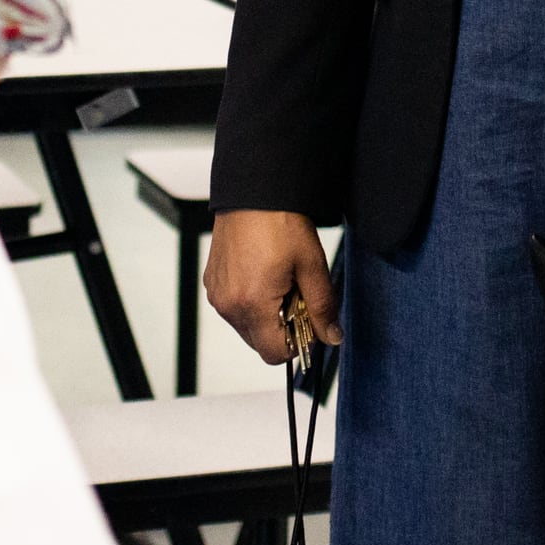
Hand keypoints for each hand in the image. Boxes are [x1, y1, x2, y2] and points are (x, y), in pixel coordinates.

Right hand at [205, 209, 337, 362]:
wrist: (253, 191)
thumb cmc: (280, 222)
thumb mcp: (312, 265)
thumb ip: (322, 307)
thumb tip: (331, 337)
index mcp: (252, 304)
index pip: (276, 353)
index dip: (299, 342)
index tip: (309, 318)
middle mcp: (228, 305)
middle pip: (261, 343)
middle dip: (283, 328)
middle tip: (296, 294)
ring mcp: (217, 294)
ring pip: (248, 327)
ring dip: (268, 315)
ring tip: (280, 281)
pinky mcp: (212, 283)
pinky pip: (235, 308)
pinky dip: (252, 302)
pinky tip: (264, 274)